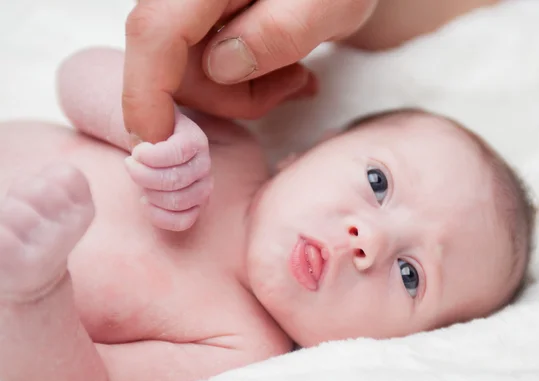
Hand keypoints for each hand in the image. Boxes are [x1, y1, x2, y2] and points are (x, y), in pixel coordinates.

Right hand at [123, 0, 378, 142]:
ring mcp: (192, 7)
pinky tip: (287, 70)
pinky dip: (244, 83)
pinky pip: (206, 67)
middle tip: (294, 86)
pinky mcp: (205, 23)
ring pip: (190, 73)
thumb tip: (221, 67)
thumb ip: (280, 31)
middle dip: (229, 96)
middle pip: (170, 63)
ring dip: (243, 92)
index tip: (161, 147)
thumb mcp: (328, 3)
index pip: (155, 30)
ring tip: (299, 75)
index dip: (147, 93)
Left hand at [125, 111, 211, 231]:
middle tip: (129, 165)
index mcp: (196, 140)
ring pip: (179, 201)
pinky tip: (145, 202)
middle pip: (175, 180)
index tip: (135, 153)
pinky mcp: (197, 206)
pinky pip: (184, 221)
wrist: (158, 142)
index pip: (177, 153)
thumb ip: (146, 118)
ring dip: (151, 195)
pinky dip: (160, 216)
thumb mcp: (150, 118)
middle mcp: (204, 164)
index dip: (151, 157)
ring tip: (140, 184)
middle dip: (143, 176)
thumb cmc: (151, 132)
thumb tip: (141, 140)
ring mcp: (203, 187)